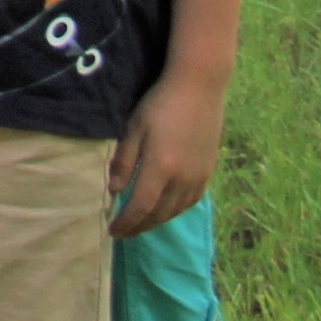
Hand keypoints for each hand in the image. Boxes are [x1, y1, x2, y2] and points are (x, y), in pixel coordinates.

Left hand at [110, 71, 223, 236]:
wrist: (199, 88)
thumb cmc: (161, 103)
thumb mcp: (134, 128)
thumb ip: (124, 162)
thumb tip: (114, 191)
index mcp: (161, 167)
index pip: (141, 207)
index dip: (126, 223)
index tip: (112, 231)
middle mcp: (182, 178)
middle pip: (159, 214)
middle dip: (139, 227)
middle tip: (123, 232)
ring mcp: (199, 176)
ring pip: (176, 211)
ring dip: (156, 221)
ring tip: (140, 224)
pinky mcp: (208, 171)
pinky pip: (190, 201)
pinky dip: (175, 211)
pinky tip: (165, 209)